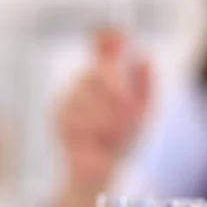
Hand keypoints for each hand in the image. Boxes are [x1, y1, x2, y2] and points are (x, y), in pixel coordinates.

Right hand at [55, 29, 151, 195]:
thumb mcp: (144, 114)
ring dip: (107, 119)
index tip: (115, 37)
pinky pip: (77, 117)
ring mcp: (70, 95)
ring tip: (112, 135)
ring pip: (88, 96)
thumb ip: (147, 87)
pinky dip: (93, 130)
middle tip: (131, 114)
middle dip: (119, 94)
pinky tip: (96, 140)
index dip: (110, 39)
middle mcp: (87, 80)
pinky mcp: (58, 113)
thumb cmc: (124, 140)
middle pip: (99, 72)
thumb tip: (144, 58)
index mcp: (109, 76)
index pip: (107, 47)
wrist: (101, 169)